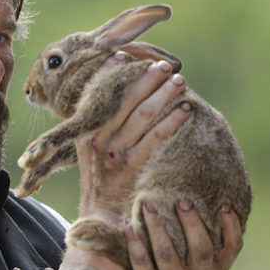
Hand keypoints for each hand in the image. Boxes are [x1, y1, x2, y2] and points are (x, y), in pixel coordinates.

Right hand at [76, 54, 190, 221]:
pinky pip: (156, 138)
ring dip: (163, 95)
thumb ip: (98, 125)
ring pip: (143, 115)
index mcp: (85, 131)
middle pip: (125, 100)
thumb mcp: (90, 149)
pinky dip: (171, 122)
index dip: (112, 72)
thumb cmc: (99, 178)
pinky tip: (184, 110)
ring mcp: (115, 153)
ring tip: (179, 81)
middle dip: (146, 79)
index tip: (125, 54)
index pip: (98, 94)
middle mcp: (98, 139)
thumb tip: (115, 94)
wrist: (100, 215)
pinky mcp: (133, 167)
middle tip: (164, 66)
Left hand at [125, 201, 243, 269]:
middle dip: (192, 223)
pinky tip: (127, 224)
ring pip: (167, 254)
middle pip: (201, 250)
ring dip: (157, 227)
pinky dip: (134, 242)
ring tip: (149, 206)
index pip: (232, 250)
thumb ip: (205, 247)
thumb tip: (207, 203)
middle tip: (182, 201)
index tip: (226, 206)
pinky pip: (141, 263)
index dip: (231, 228)